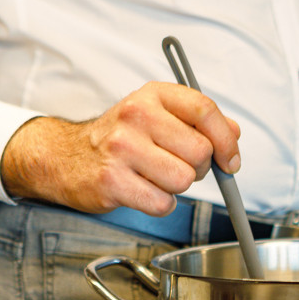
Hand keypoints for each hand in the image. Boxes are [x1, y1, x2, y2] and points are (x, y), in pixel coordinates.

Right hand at [0, 81, 240, 215]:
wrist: (65, 156)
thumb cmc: (119, 137)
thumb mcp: (157, 114)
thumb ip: (198, 121)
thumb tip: (233, 135)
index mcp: (152, 95)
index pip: (205, 110)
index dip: (226, 140)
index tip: (231, 159)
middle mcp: (136, 116)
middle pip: (200, 151)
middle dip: (198, 167)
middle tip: (176, 165)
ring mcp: (122, 148)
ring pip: (183, 180)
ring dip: (176, 187)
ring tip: (155, 177)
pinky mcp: (111, 181)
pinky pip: (162, 203)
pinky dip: (159, 204)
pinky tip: (142, 190)